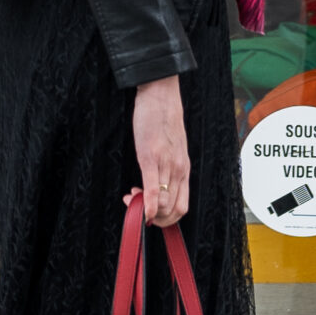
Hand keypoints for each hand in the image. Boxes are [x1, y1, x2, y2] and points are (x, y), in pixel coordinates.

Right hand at [133, 76, 189, 225]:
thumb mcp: (172, 148)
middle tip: (140, 208)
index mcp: (184, 168)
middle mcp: (179, 169)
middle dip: (156, 219)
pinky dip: (148, 204)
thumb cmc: (164, 120)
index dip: (165, 218)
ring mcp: (166, 164)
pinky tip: (140, 209)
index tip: (150, 212)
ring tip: (132, 198)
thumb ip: (169, 166)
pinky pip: (154, 188)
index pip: (181, 206)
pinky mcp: (151, 157)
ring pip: (164, 203)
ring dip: (147, 211)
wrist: (160, 95)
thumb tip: (159, 185)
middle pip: (174, 210)